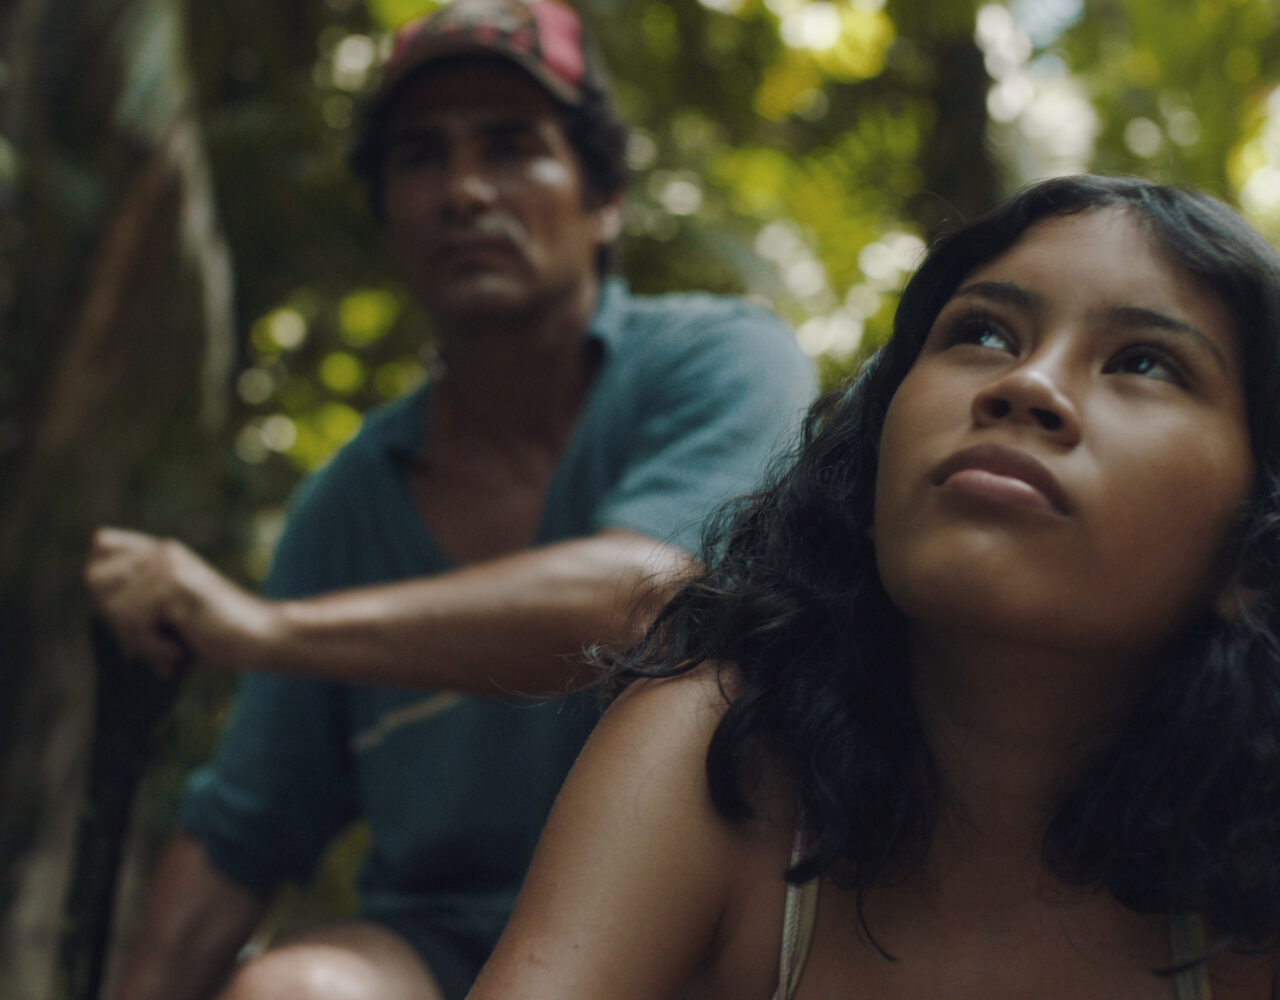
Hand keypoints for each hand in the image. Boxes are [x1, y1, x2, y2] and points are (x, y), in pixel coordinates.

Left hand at [84, 527, 277, 675]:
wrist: (261, 636)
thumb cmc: (216, 631)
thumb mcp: (169, 610)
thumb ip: (136, 596)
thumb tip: (94, 597)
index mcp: (161, 550)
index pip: (100, 545)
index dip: (103, 583)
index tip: (133, 615)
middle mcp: (163, 550)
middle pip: (95, 581)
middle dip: (115, 620)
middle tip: (151, 641)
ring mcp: (169, 565)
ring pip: (113, 609)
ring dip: (138, 642)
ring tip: (170, 652)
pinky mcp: (175, 586)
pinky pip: (135, 625)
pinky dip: (153, 650)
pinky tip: (179, 654)